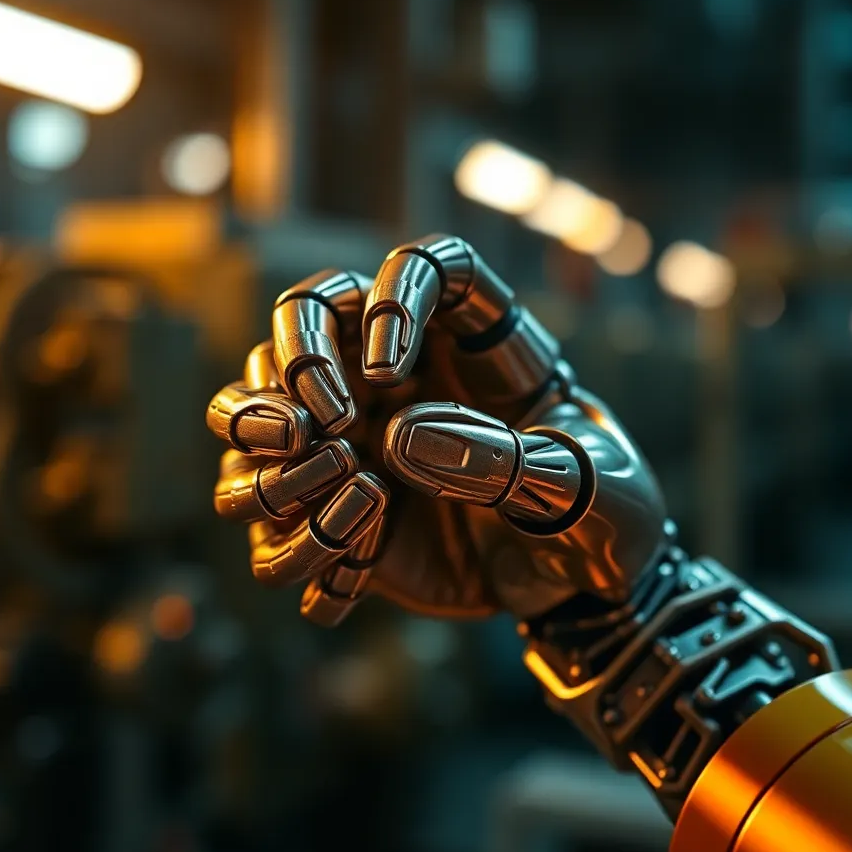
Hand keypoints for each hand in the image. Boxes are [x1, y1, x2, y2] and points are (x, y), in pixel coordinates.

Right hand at [206, 235, 667, 624]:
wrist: (584, 585)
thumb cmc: (599, 510)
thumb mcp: (579, 484)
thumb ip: (500, 457)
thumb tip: (394, 439)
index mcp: (472, 340)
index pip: (417, 266)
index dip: (390, 301)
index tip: (390, 374)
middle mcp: (397, 375)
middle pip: (300, 322)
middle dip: (290, 369)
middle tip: (318, 429)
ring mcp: (357, 440)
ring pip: (251, 420)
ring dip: (265, 461)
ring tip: (347, 500)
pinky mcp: (337, 512)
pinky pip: (274, 525)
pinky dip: (297, 552)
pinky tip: (358, 578)